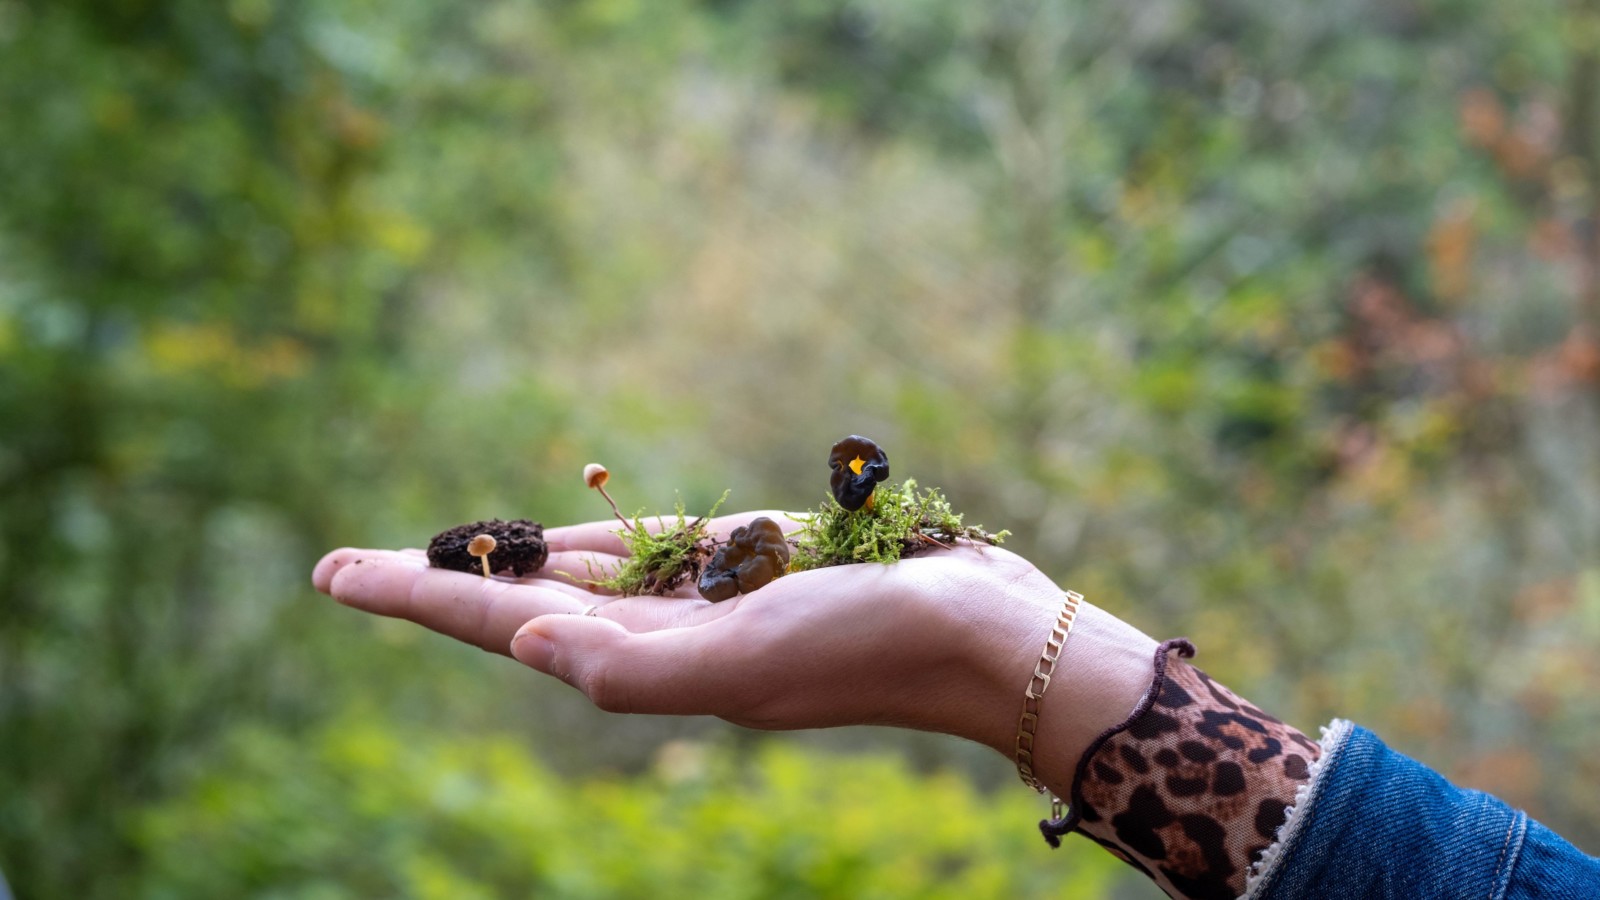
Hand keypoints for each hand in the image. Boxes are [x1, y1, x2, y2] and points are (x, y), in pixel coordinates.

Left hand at [312, 512, 1157, 787]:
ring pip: (569, 572)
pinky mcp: (744, 563)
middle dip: (431, 584)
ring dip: (496, 561)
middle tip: (341, 567)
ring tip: (431, 554)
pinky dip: (587, 540)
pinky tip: (551, 541)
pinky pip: (642, 546)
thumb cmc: (864, 649)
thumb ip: (630, 666)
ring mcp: (698, 596)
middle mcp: (656, 632)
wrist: (972, 634)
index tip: (331, 574)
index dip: (414, 597)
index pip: (500, 624)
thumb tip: (521, 641)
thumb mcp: (741, 666)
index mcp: (641, 661)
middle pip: (514, 599)